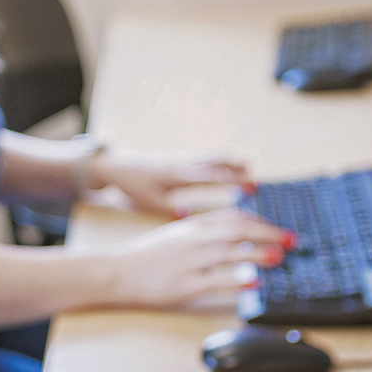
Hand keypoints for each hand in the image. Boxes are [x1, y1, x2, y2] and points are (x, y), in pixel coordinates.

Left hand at [88, 154, 252, 215]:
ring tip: (247, 163)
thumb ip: (171, 208)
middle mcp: (182, 165)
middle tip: (256, 176)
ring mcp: (179, 161)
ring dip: (229, 161)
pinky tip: (223, 162)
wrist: (114, 166)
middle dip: (236, 170)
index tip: (251, 185)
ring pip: (210, 158)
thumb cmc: (132, 185)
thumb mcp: (151, 201)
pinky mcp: (175, 160)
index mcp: (178, 176)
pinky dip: (216, 160)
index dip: (233, 181)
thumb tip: (189, 214)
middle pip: (215, 164)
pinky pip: (201, 158)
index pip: (212, 177)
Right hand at [105, 207, 289, 308]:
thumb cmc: (146, 257)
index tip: (278, 228)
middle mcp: (193, 240)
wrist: (117, 272)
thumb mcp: (174, 236)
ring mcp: (190, 262)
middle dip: (268, 234)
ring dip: (258, 253)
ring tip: (279, 257)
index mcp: (191, 226)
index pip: (232, 217)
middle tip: (290, 240)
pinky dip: (237, 281)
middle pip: (237, 230)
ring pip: (230, 252)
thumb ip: (201, 233)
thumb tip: (233, 234)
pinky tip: (253, 283)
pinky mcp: (185, 285)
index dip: (259, 221)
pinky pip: (216, 281)